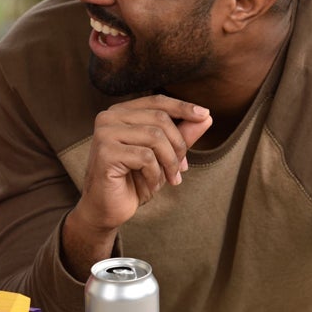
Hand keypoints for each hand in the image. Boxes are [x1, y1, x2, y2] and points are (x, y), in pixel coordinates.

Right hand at [63, 96, 210, 273]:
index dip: (182, 107)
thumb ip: (181, 135)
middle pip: (159, 119)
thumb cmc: (133, 181)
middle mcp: (109, 118)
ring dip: (170, 162)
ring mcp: (105, 134)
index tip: (204, 115)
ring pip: (155, 137)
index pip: (156, 101)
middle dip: (178, 145)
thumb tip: (206, 117)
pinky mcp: (106, 153)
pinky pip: (145, 157)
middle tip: (181, 168)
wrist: (107, 209)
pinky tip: (150, 183)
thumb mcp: (163, 156)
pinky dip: (155, 174)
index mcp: (121, 113)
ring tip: (169, 178)